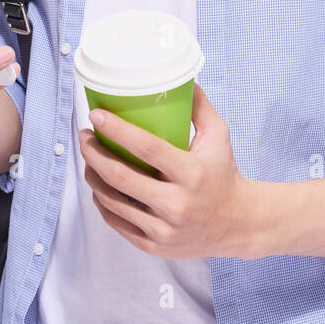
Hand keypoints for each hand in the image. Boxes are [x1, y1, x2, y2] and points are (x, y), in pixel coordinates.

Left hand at [78, 82, 261, 259]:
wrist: (240, 224)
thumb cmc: (224, 173)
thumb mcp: (218, 136)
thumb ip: (199, 106)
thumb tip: (181, 78)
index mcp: (191, 173)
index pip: (147, 148)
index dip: (117, 130)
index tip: (97, 116)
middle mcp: (177, 204)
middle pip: (120, 176)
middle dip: (93, 153)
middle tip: (85, 136)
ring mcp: (164, 229)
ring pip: (112, 200)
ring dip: (92, 177)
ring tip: (88, 159)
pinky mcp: (156, 245)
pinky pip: (117, 222)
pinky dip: (102, 202)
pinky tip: (99, 186)